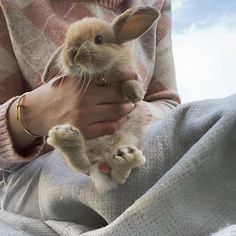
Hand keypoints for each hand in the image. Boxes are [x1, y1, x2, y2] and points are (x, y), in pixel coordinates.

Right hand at [8, 71, 137, 150]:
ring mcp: (85, 116)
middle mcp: (85, 98)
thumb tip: (114, 80)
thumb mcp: (69, 80)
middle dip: (130, 96)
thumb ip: (89, 79)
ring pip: (117, 112)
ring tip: (128, 107)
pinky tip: (119, 120)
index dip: (127, 76)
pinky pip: (109, 127)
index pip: (112, 77)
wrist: (34, 114)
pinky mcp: (84, 131)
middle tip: (133, 96)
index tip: (135, 77)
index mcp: (82, 82)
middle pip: (118, 95)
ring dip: (127, 109)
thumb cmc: (53, 94)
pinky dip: (118, 123)